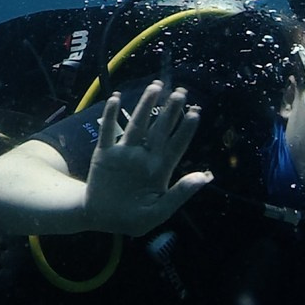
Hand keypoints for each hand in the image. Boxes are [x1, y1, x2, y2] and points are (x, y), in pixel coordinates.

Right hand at [82, 80, 213, 237]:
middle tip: (181, 92)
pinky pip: (108, 131)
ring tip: (156, 86)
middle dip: (170, 110)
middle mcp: (144, 156)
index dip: (186, 129)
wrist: (99, 218)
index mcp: (160, 170)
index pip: (177, 145)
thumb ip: (180, 194)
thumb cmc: (132, 218)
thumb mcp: (158, 212)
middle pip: (160, 129)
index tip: (196, 112)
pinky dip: (110, 115)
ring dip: (145, 105)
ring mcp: (124, 153)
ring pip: (137, 124)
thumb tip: (204, 177)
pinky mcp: (105, 153)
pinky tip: (116, 97)